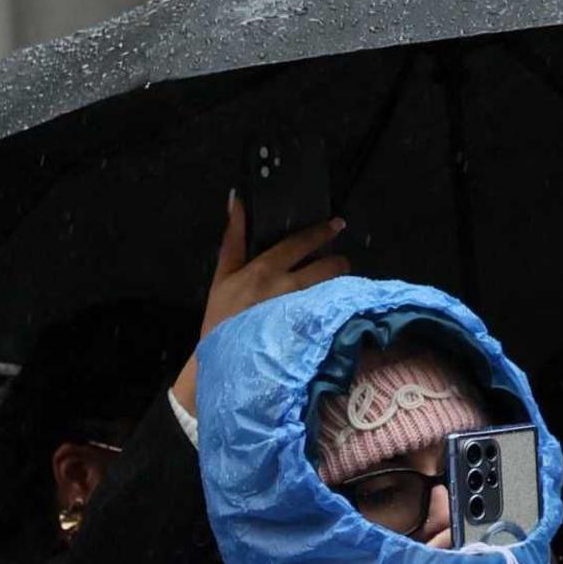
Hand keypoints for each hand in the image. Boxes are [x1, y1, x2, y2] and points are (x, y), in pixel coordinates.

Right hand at [171, 194, 351, 414]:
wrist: (224, 363)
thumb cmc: (220, 318)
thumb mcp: (222, 276)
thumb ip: (232, 238)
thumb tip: (237, 200)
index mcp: (264, 270)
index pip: (300, 243)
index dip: (321, 232)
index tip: (337, 224)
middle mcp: (287, 288)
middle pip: (328, 266)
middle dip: (339, 262)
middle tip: (340, 263)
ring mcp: (301, 313)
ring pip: (336, 289)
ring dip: (341, 284)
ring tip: (339, 288)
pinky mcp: (311, 334)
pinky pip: (334, 313)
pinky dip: (338, 308)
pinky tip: (336, 311)